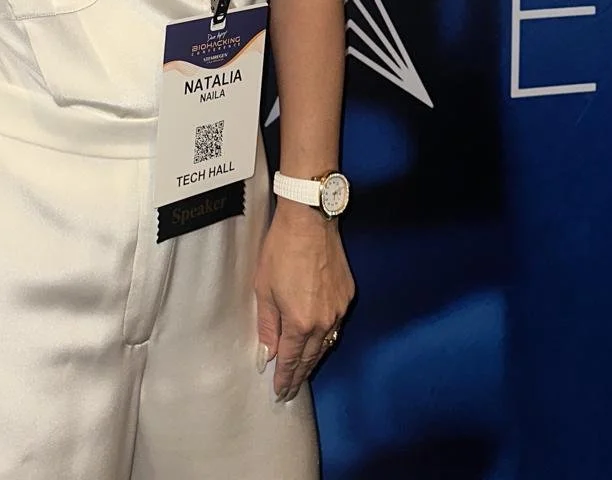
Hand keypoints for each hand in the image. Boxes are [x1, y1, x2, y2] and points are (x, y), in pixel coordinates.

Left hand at [253, 202, 355, 402]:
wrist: (310, 219)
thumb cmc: (281, 249)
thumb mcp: (264, 288)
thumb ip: (267, 325)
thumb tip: (267, 354)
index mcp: (301, 322)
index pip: (292, 360)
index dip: (285, 379)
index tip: (280, 393)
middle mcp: (324, 321)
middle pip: (312, 357)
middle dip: (300, 374)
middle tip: (290, 390)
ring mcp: (339, 308)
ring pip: (326, 342)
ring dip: (314, 357)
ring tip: (303, 369)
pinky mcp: (347, 295)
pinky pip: (335, 323)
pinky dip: (325, 335)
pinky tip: (318, 338)